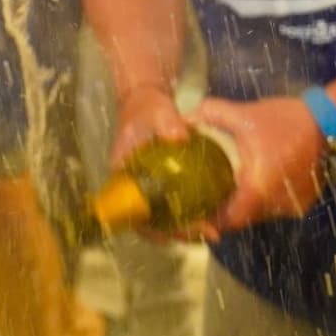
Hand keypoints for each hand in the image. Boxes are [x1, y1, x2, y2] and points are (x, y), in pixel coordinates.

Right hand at [109, 85, 207, 241]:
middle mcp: (131, 187)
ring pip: (161, 219)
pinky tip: (210, 215)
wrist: (146, 101)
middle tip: (209, 232)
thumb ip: (167, 122)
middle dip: (177, 233)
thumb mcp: (157, 111)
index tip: (180, 230)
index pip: (131, 212)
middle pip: (149, 223)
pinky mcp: (159, 185)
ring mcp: (145, 187)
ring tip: (213, 230)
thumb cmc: (147, 108)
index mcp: (122, 174)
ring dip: (185, 229)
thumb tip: (180, 137)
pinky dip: (188, 215)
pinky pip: (170, 207)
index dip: (153, 228)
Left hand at [192, 95, 325, 237]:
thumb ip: (211, 114)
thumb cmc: (286, 121)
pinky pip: (273, 207)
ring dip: (241, 204)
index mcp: (259, 189)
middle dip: (222, 211)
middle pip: (241, 219)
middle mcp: (276, 205)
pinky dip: (259, 199)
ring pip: (258, 214)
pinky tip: (249, 183)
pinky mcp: (302, 202)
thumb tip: (185, 119)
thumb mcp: (244, 114)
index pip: (228, 220)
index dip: (208, 220)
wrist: (332, 122)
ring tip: (222, 189)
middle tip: (202, 197)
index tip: (192, 212)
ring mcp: (292, 207)